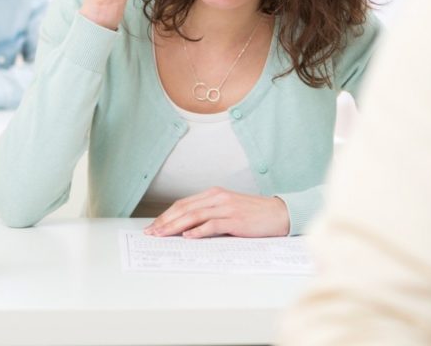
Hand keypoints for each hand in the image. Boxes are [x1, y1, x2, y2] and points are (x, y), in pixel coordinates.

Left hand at [145, 187, 290, 237]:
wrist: (279, 213)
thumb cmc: (254, 213)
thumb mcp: (229, 208)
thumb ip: (210, 213)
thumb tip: (187, 227)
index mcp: (215, 194)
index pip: (184, 203)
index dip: (167, 215)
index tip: (154, 226)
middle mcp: (218, 198)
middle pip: (185, 208)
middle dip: (165, 221)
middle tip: (151, 232)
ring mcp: (227, 208)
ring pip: (194, 215)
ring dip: (175, 226)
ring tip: (162, 235)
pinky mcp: (236, 220)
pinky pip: (213, 225)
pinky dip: (198, 231)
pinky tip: (188, 237)